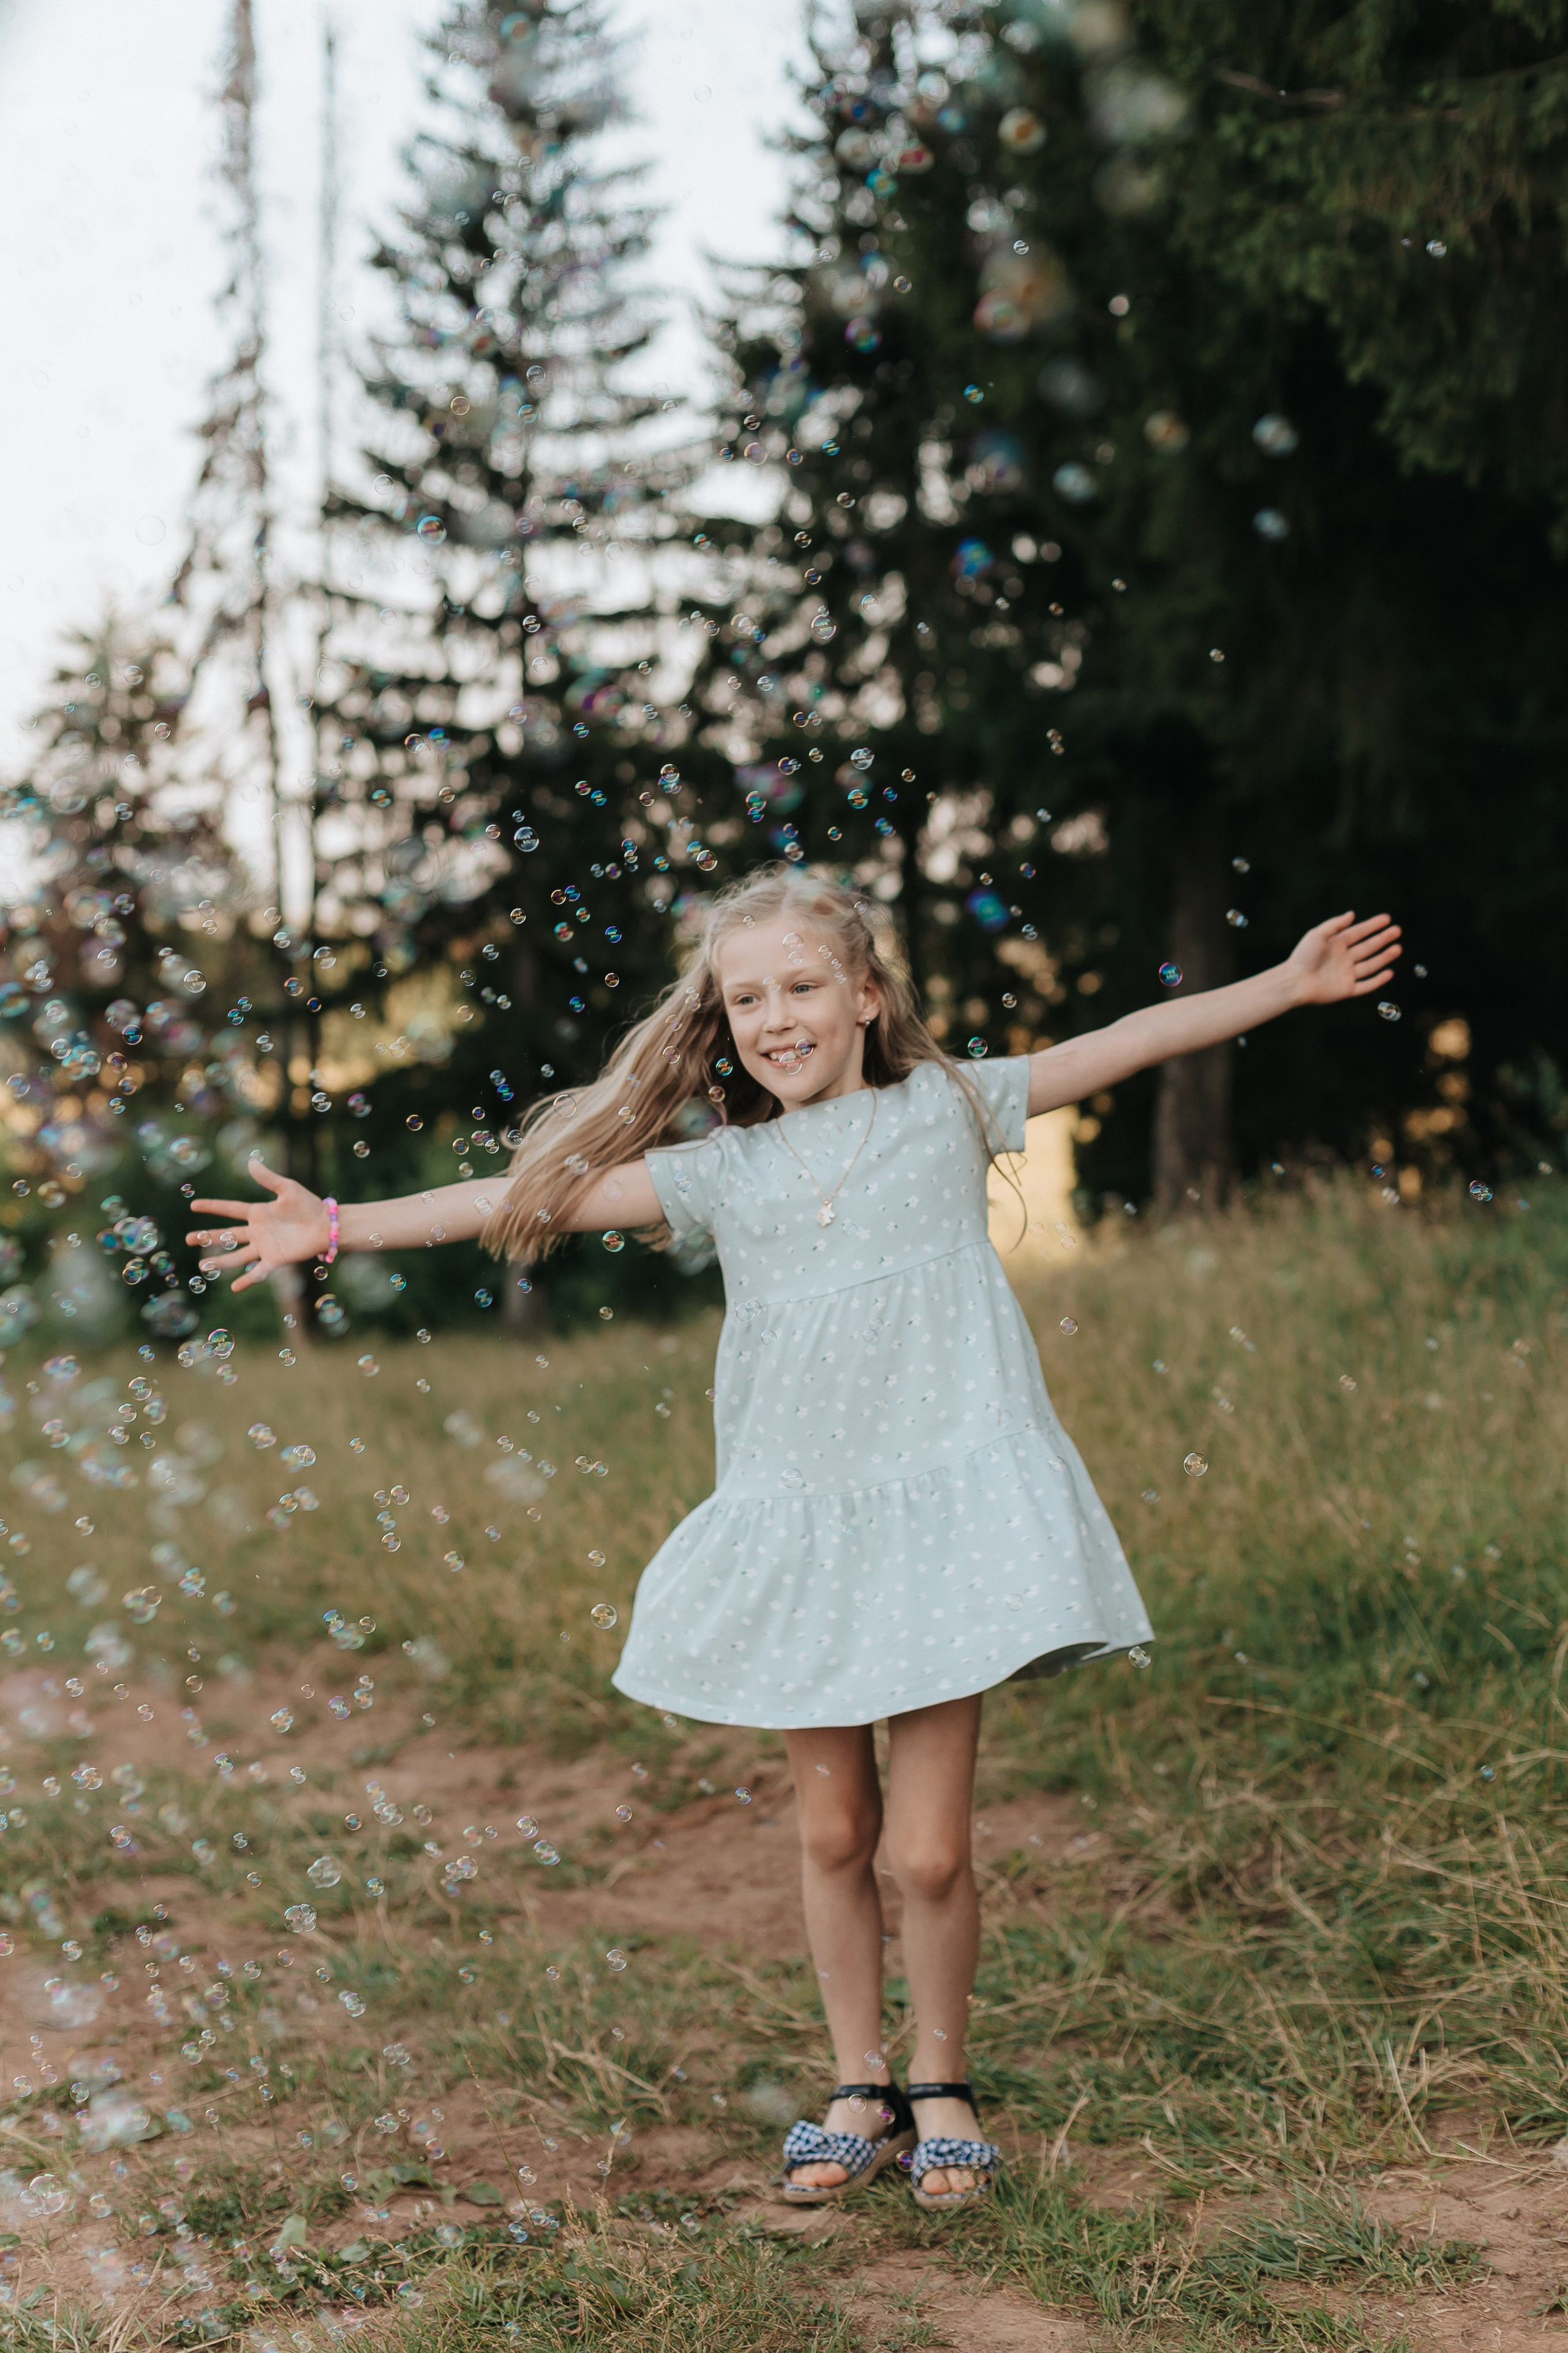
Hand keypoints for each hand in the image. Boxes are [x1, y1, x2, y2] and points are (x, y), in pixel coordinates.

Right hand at [185, 1158, 329, 1293]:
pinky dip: (248, 1280)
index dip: (212, 1207)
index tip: (193, 1205)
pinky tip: (234, 1287)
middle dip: (206, 1237)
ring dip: (220, 1261)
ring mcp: (265, 1247)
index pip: (229, 1210)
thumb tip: (250, 1162)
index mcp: (258, 1213)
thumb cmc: (309, 1205)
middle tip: (187, 1239)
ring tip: (203, 1265)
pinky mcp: (276, 1259)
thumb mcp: (287, 1188)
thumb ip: (268, 1178)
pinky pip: (259, 1272)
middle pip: (226, 1235)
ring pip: (237, 1255)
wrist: (327, 1225)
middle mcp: (257, 1231)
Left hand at [1285, 911, 1401, 1005]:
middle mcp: (1343, 959)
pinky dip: (1378, 980)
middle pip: (1367, 948)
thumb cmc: (1303, 957)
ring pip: (1370, 965)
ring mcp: (1346, 974)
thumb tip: (1352, 914)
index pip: (1358, 933)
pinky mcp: (1346, 990)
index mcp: (1336, 945)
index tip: (1387, 919)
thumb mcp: (1317, 935)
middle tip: (1397, 931)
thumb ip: (1335, 925)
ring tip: (1397, 948)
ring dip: (1384, 957)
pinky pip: (1366, 985)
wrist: (1294, 982)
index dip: (1372, 926)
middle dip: (1382, 939)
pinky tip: (1389, 972)